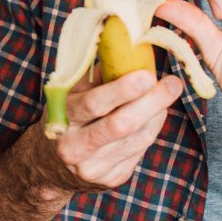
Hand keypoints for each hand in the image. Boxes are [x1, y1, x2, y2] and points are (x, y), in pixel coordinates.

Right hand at [25, 69, 182, 192]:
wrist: (49, 167)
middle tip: (172, 83)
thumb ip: (93, 75)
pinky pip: (141, 151)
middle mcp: (75, 148)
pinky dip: (152, 129)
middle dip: (152, 102)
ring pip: (138, 139)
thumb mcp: (68, 96)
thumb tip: (123, 40)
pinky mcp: (111, 179)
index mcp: (61, 119)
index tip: (147, 74)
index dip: (122, 90)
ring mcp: (94, 168)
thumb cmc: (66, 118)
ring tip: (166, 93)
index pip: (93, 104)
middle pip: (121, 125)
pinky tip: (154, 115)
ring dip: (157, 113)